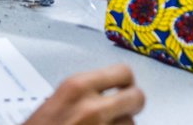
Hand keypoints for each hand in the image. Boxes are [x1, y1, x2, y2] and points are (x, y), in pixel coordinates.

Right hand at [24, 64, 144, 124]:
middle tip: (123, 108)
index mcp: (76, 88)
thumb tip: (106, 91)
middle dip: (131, 104)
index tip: (124, 85)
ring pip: (131, 124)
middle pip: (137, 98)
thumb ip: (82, 94)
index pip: (123, 73)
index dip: (126, 82)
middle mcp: (93, 108)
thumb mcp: (55, 102)